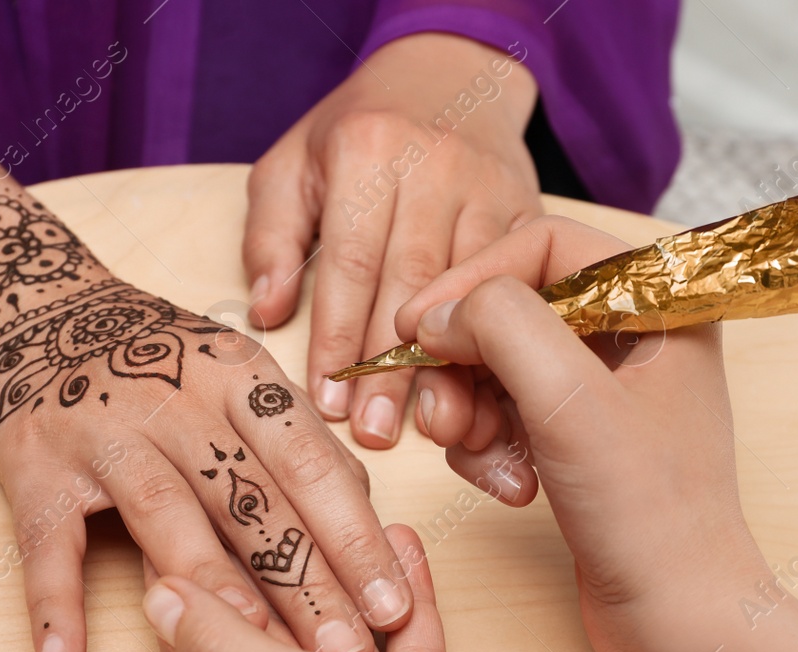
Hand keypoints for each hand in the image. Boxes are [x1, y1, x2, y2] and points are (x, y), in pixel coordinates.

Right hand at [0, 270, 414, 651]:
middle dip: (305, 585)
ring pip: (165, 519)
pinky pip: (46, 543)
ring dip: (209, 591)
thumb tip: (369, 519)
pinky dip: (52, 605)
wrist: (36, 311)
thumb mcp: (239, 373)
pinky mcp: (34, 466)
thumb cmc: (161, 361)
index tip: (395, 608)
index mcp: (242, 377)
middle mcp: (178, 401)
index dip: (356, 539)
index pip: (312, 466)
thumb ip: (299, 443)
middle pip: (251, 501)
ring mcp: (103, 433)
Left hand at [140, 527, 639, 651]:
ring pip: (341, 636)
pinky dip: (401, 602)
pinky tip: (408, 551)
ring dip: (337, 573)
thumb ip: (224, 649)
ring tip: (341, 506)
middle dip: (265, 563)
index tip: (187, 507)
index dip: (186, 576)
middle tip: (266, 489)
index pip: (196, 644)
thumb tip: (155, 599)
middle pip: (268, 633)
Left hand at [242, 33, 541, 448]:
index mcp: (367, 150)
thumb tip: (269, 310)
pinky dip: (498, 345)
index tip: (328, 399)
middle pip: (414, 285)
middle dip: (393, 367)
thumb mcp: (294, 164)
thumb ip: (271, 236)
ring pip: (472, 293)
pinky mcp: (528, 210)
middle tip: (374, 432)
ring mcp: (489, 189)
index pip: (352, 261)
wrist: (447, 74)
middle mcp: (434, 166)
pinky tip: (482, 391)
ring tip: (430, 428)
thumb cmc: (358, 132)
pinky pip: (516, 288)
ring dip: (452, 367)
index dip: (341, 337)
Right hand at [393, 216, 769, 651]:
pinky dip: (491, 449)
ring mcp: (606, 390)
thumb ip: (502, 325)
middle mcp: (638, 335)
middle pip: (512, 308)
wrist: (676, 623)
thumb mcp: (569, 401)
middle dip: (465, 362)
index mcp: (664, 301)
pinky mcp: (578, 440)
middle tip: (437, 415)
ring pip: (498, 365)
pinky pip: (504, 415)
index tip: (416, 326)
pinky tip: (513, 490)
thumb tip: (439, 311)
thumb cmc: (650, 516)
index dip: (473, 279)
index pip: (546, 245)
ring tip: (476, 454)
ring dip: (470, 411)